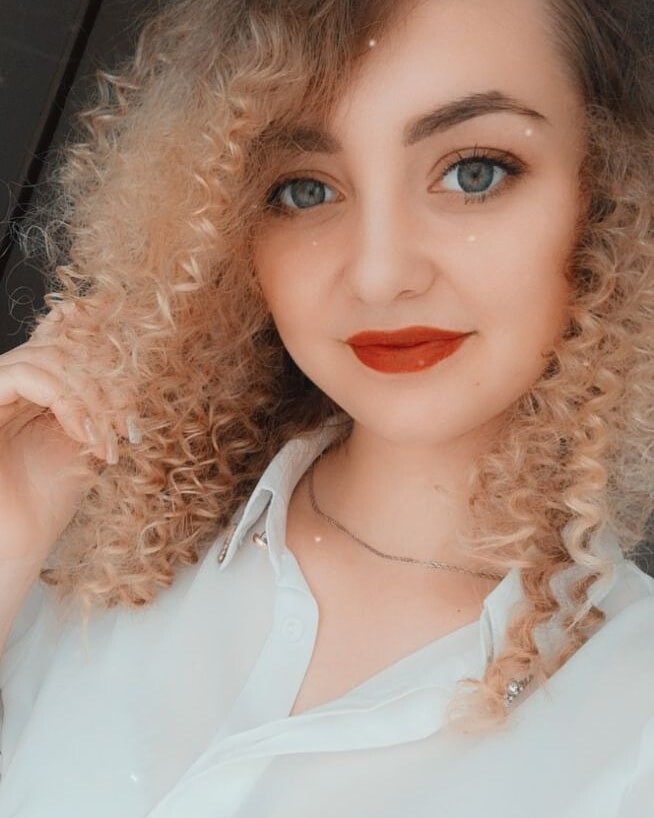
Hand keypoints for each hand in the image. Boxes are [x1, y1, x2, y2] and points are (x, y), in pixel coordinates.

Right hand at [0, 305, 134, 568]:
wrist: (20, 538)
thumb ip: (103, 402)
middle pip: (68, 348)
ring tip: (106, 440)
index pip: (74, 344)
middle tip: (126, 429)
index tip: (132, 417)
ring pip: (50, 358)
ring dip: (92, 397)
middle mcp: (13, 380)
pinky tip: (84, 435)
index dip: (111, 370)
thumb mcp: (89, 437)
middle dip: (108, 387)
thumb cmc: (51, 495)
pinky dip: (66, 401)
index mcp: (38, 385)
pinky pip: (25, 376)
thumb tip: (136, 375)